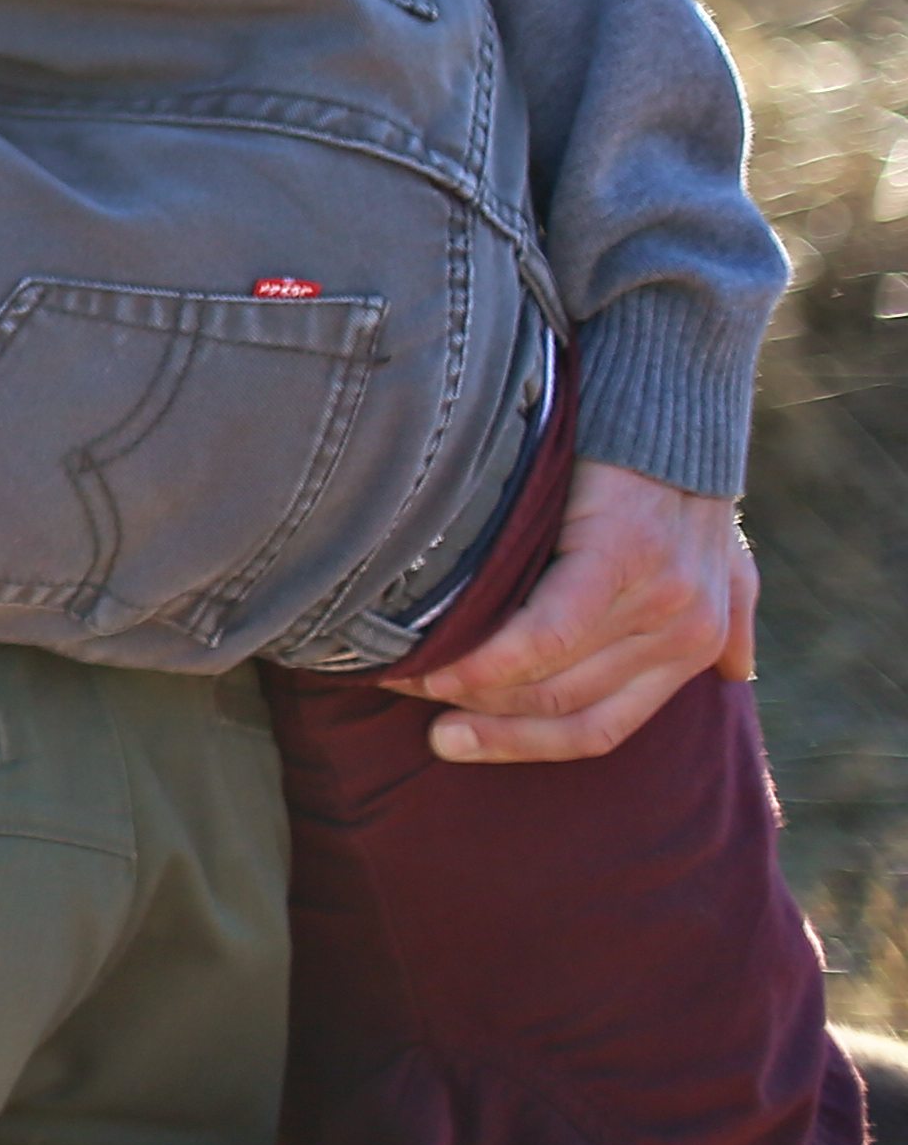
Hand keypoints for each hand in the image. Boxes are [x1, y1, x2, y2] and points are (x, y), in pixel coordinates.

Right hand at [388, 459, 756, 763]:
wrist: (674, 399)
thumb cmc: (676, 477)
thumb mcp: (724, 556)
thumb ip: (731, 611)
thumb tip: (738, 670)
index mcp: (697, 646)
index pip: (603, 727)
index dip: (523, 745)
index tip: (454, 742)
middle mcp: (684, 634)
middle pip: (567, 708)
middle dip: (484, 723)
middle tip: (418, 713)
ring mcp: (657, 601)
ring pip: (549, 679)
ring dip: (469, 687)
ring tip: (406, 675)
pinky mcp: (620, 559)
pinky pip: (543, 632)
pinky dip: (487, 656)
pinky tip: (437, 656)